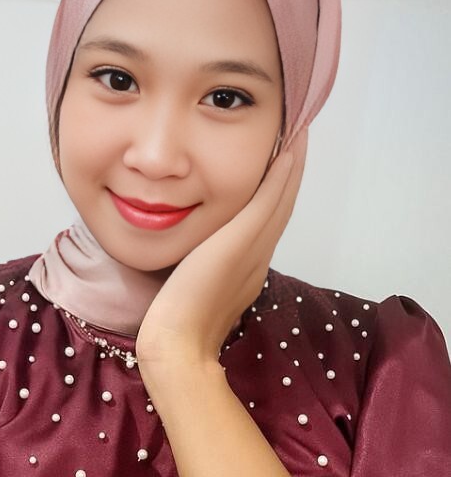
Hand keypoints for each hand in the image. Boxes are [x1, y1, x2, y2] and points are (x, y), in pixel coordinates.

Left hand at [135, 131, 307, 371]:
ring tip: (299, 133)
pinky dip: (281, 176)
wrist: (178, 343)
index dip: (280, 193)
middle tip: (300, 136)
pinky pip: (268, 202)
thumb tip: (192, 260)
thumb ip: (201, 272)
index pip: (268, 223)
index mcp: (249, 269)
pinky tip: (288, 150)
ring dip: (293, 166)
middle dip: (292, 173)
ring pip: (281, 200)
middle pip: (283, 207)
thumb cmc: (176, 327)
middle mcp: (258, 258)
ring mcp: (254, 250)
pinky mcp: (241, 243)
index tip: (282, 165)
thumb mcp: (194, 290)